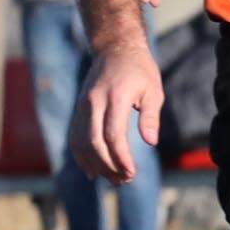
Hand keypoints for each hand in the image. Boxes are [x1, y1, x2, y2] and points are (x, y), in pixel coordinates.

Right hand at [79, 38, 164, 181]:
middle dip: (108, 166)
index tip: (131, 172)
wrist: (115, 49)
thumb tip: (151, 142)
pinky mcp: (78, 109)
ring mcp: (82, 106)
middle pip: (94, 143)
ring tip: (112, 180)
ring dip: (95, 164)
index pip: (112, 135)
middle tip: (124, 181)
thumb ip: (150, 116)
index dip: (120, 158)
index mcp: (115, 97)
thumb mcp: (154, 90)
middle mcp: (94, 102)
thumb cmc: (140, 70)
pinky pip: (75, 136)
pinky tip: (92, 171)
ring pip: (81, 142)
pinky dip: (81, 155)